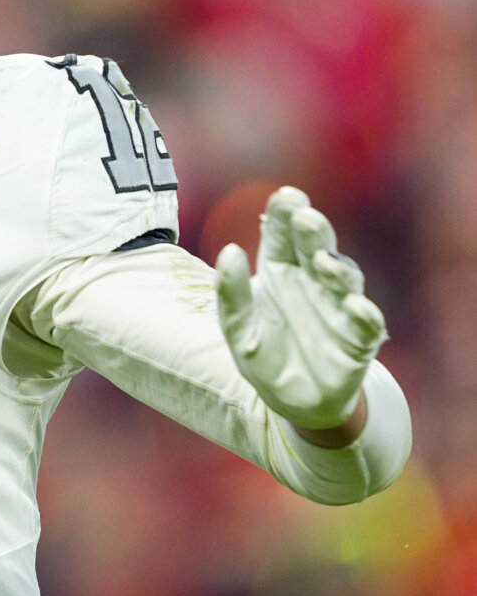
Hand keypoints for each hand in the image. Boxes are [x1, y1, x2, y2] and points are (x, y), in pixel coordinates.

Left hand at [215, 187, 386, 432]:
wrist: (290, 400)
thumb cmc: (262, 354)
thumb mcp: (235, 327)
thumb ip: (230, 292)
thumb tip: (230, 251)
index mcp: (280, 272)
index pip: (283, 237)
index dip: (286, 215)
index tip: (286, 195)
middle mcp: (312, 282)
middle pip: (316, 248)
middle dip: (313, 232)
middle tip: (306, 216)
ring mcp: (338, 307)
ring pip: (344, 279)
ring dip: (335, 268)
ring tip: (323, 261)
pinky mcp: (358, 338)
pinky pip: (365, 323)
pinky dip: (363, 313)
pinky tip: (355, 306)